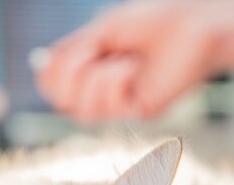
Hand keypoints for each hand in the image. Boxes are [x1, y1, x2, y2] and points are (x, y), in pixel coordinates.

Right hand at [36, 0, 233, 121]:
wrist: (193, 23)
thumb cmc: (152, 22)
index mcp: (90, 72)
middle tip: (94, 50)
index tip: (71, 50)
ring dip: (94, 78)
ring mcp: (119, 105)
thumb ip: (70, 50)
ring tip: (121, 59)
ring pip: (80, 112)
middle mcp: (101, 93)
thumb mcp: (101, 30)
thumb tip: (39, 64)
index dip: (50, 74)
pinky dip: (115, 80)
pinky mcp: (137, 112)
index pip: (51, 87)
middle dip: (69, 73)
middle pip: (60, 104)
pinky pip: (107, 107)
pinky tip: (136, 68)